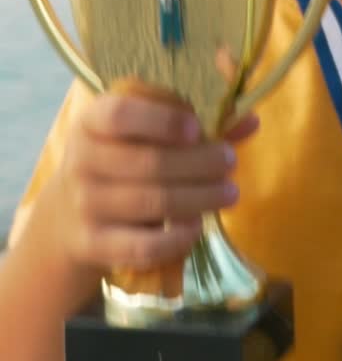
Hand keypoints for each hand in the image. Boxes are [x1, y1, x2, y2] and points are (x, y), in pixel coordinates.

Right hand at [52, 86, 257, 275]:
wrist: (70, 215)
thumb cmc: (121, 160)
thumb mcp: (144, 134)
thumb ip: (196, 125)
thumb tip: (251, 120)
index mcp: (91, 121)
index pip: (119, 114)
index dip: (162, 120)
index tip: (197, 128)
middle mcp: (81, 160)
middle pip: (149, 162)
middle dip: (200, 163)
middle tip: (230, 161)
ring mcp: (84, 205)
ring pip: (152, 202)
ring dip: (200, 198)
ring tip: (230, 192)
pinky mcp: (92, 244)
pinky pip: (142, 246)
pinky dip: (176, 238)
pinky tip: (197, 226)